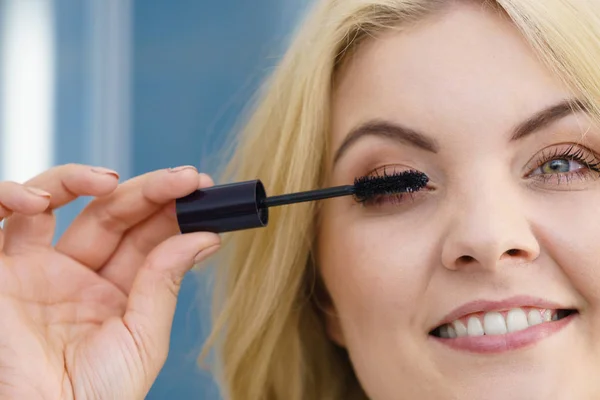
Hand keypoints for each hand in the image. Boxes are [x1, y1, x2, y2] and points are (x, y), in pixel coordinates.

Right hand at [0, 164, 219, 398]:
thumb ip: (164, 283)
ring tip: (111, 182)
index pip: (145, 235)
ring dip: (82, 179)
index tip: (201, 188)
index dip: (172, 209)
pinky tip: (41, 200)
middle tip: (183, 178)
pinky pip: (0, 219)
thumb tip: (204, 237)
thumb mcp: (141, 338)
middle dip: (148, 190)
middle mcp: (76, 273)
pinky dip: (14, 196)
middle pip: (112, 212)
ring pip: (58, 200)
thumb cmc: (94, 399)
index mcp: (114, 290)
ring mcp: (36, 267)